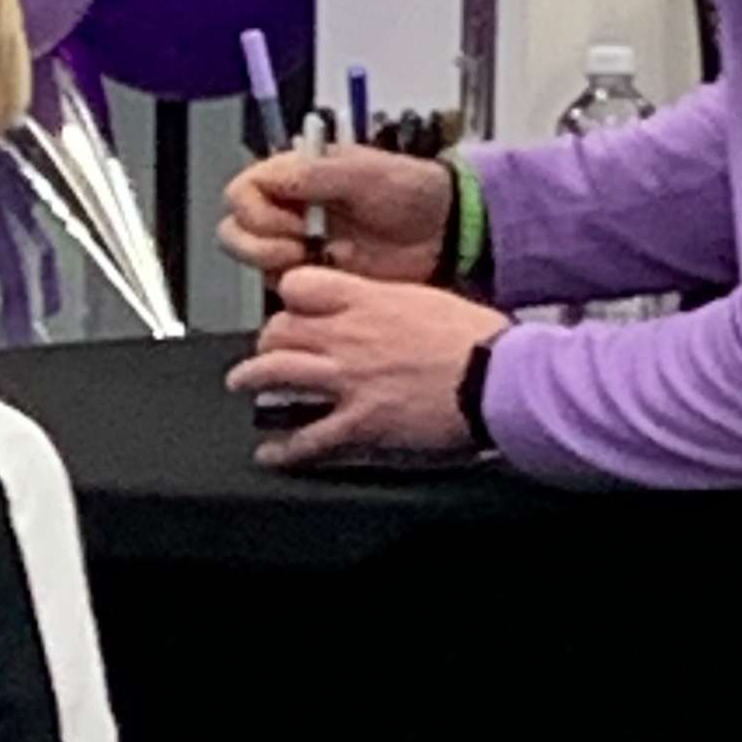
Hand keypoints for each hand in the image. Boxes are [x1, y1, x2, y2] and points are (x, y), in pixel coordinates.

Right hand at [219, 147, 451, 286]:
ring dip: (274, 267)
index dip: (258, 212)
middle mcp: (287, 210)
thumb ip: (314, 175)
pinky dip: (297, 289)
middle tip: (298, 246)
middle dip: (258, 244)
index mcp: (292, 176)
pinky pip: (284, 289)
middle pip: (235, 231)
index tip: (294, 220)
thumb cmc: (408, 190)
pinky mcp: (315, 276)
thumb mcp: (362, 171)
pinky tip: (328, 278)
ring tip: (312, 261)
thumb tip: (276, 181)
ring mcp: (298, 245)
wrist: (440, 229)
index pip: (241, 193)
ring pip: (253, 262)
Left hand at [227, 265, 509, 469]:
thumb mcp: (429, 300)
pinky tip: (271, 454)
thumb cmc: (478, 340)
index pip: (299, 287)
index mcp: (368, 301)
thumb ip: (391, 303)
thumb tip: (381, 308)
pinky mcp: (360, 423)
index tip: (292, 308)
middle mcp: (348, 336)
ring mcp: (349, 380)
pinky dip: (283, 450)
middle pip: (280, 329)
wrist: (498, 377)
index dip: (289, 298)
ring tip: (243, 386)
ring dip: (252, 380)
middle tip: (267, 351)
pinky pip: (307, 437)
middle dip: (268, 340)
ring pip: (277, 374)